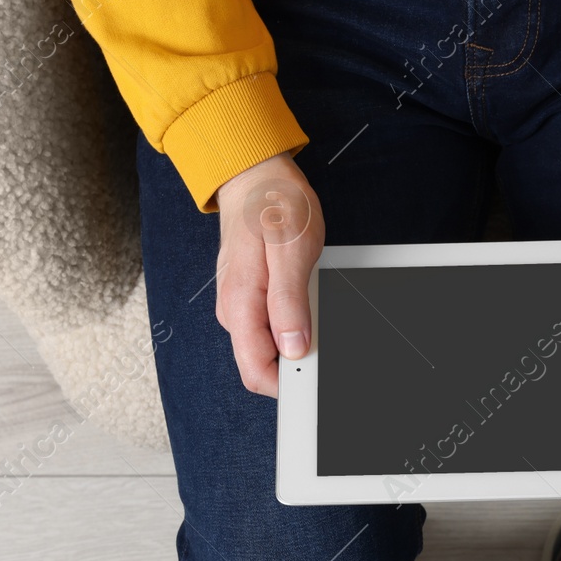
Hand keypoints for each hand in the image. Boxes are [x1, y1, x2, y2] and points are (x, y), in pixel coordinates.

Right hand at [212, 152, 325, 396]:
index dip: (287, 384)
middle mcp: (234, 311)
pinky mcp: (251, 298)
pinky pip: (272, 326)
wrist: (254, 176)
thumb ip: (289, 302)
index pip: (255, 371)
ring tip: (316, 304)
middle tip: (326, 332)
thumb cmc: (273, 204)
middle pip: (263, 363)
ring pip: (270, 346)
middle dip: (296, 361)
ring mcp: (241, 306)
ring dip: (297, 339)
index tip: (316, 378)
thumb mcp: (291, 249)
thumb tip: (293, 347)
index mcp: (240, 304)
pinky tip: (306, 299)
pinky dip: (294, 322)